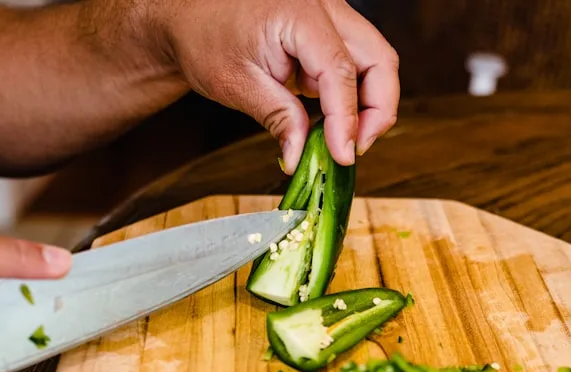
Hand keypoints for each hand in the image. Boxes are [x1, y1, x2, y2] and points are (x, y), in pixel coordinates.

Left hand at [149, 0, 398, 172]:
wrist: (191, 17)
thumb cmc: (205, 38)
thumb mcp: (236, 83)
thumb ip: (277, 118)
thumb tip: (301, 157)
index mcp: (299, 13)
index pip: (341, 69)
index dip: (346, 118)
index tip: (343, 155)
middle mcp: (325, 8)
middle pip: (380, 59)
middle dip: (377, 110)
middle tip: (354, 149)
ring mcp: (332, 18)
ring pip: (377, 61)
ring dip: (370, 106)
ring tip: (343, 140)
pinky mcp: (331, 34)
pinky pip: (360, 65)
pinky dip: (354, 97)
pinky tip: (333, 123)